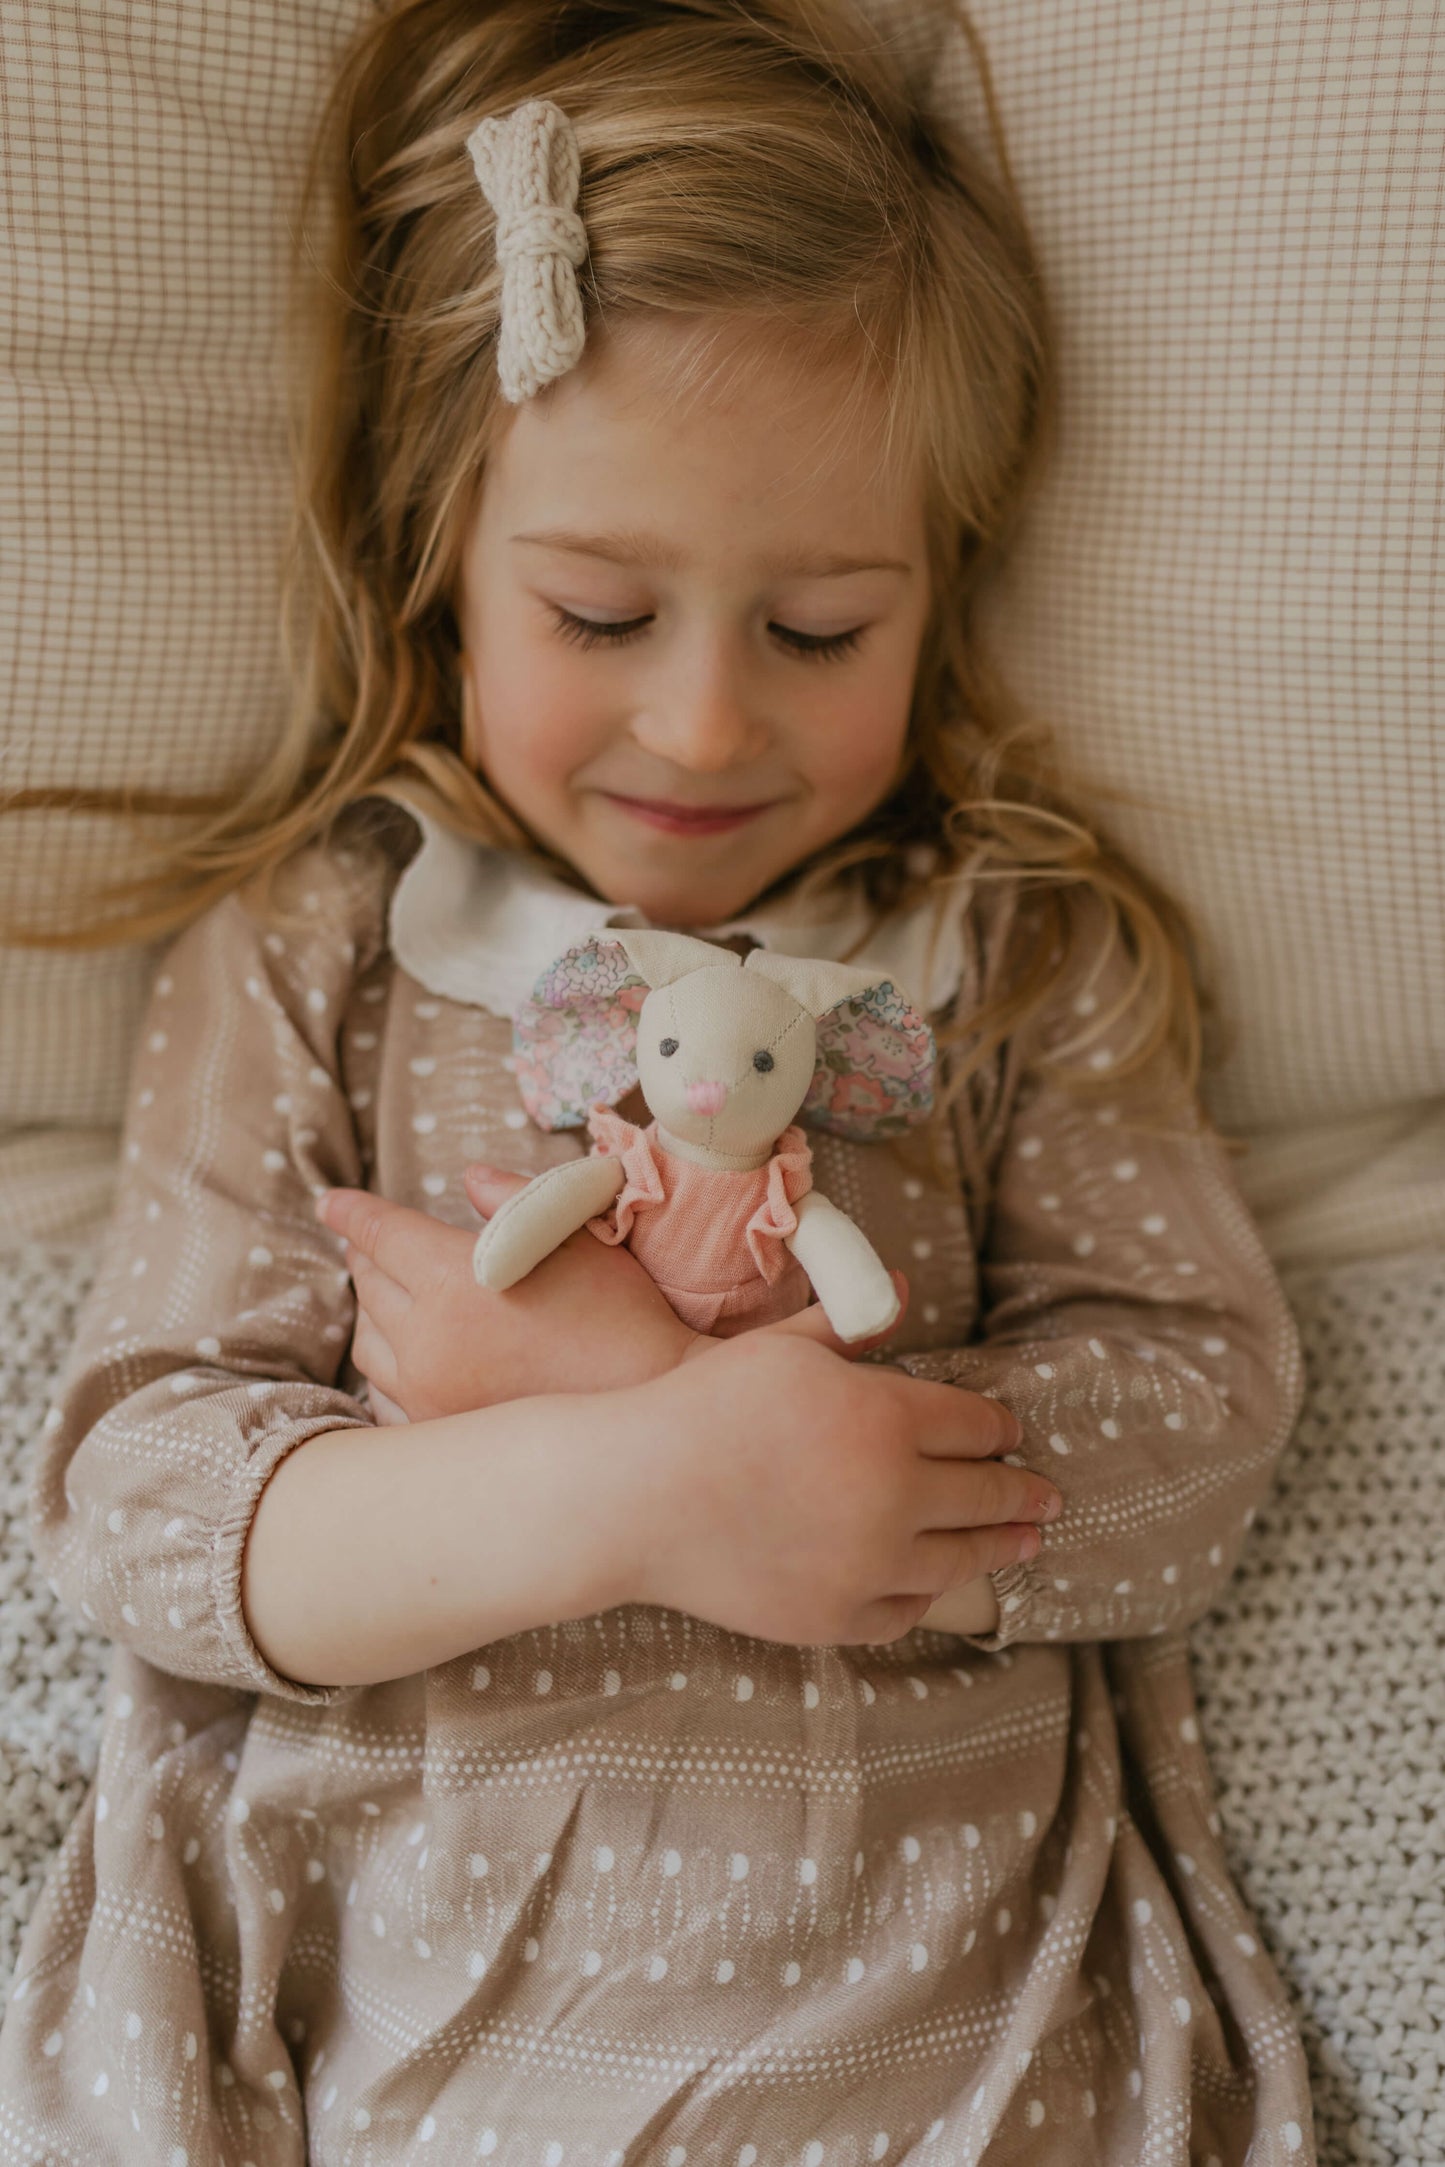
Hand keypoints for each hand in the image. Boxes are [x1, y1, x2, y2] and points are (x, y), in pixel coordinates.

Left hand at [316, 1166, 910, 1422]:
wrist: (645, 1410)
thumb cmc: (617, 1314)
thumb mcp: (574, 1235)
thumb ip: (513, 1200)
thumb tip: (469, 1179)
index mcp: (451, 1276)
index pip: (380, 1233)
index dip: (353, 1213)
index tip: (331, 1203)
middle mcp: (424, 1336)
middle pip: (370, 1284)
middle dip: (366, 1256)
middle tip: (366, 1243)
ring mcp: (425, 1393)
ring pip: (369, 1342)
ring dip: (371, 1311)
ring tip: (383, 1297)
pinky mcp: (437, 1433)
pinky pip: (384, 1396)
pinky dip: (384, 1370)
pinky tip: (399, 1364)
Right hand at [611, 1315, 1061, 1646]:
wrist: (636, 1498)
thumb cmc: (704, 1408)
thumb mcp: (781, 1350)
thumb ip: (851, 1324)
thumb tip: (906, 1285)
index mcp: (888, 1419)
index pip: (974, 1426)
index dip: (998, 1428)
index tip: (1010, 1433)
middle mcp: (894, 1496)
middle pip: (984, 1494)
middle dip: (1021, 1491)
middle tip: (1047, 1495)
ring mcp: (870, 1564)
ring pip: (960, 1559)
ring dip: (1000, 1546)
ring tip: (1023, 1541)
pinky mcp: (839, 1615)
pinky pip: (906, 1607)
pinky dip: (928, 1590)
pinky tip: (937, 1578)